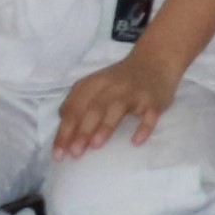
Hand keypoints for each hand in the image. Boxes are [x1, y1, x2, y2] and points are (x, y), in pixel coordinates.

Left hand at [52, 48, 176, 159]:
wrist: (155, 60)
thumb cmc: (120, 80)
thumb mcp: (95, 85)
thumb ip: (78, 104)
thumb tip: (64, 131)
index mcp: (94, 84)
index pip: (74, 108)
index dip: (65, 130)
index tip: (58, 153)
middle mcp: (112, 86)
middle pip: (94, 108)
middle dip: (82, 130)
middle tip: (74, 153)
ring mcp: (134, 93)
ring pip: (118, 108)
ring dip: (106, 126)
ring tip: (95, 146)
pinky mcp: (154, 101)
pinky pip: (149, 114)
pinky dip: (144, 127)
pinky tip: (136, 141)